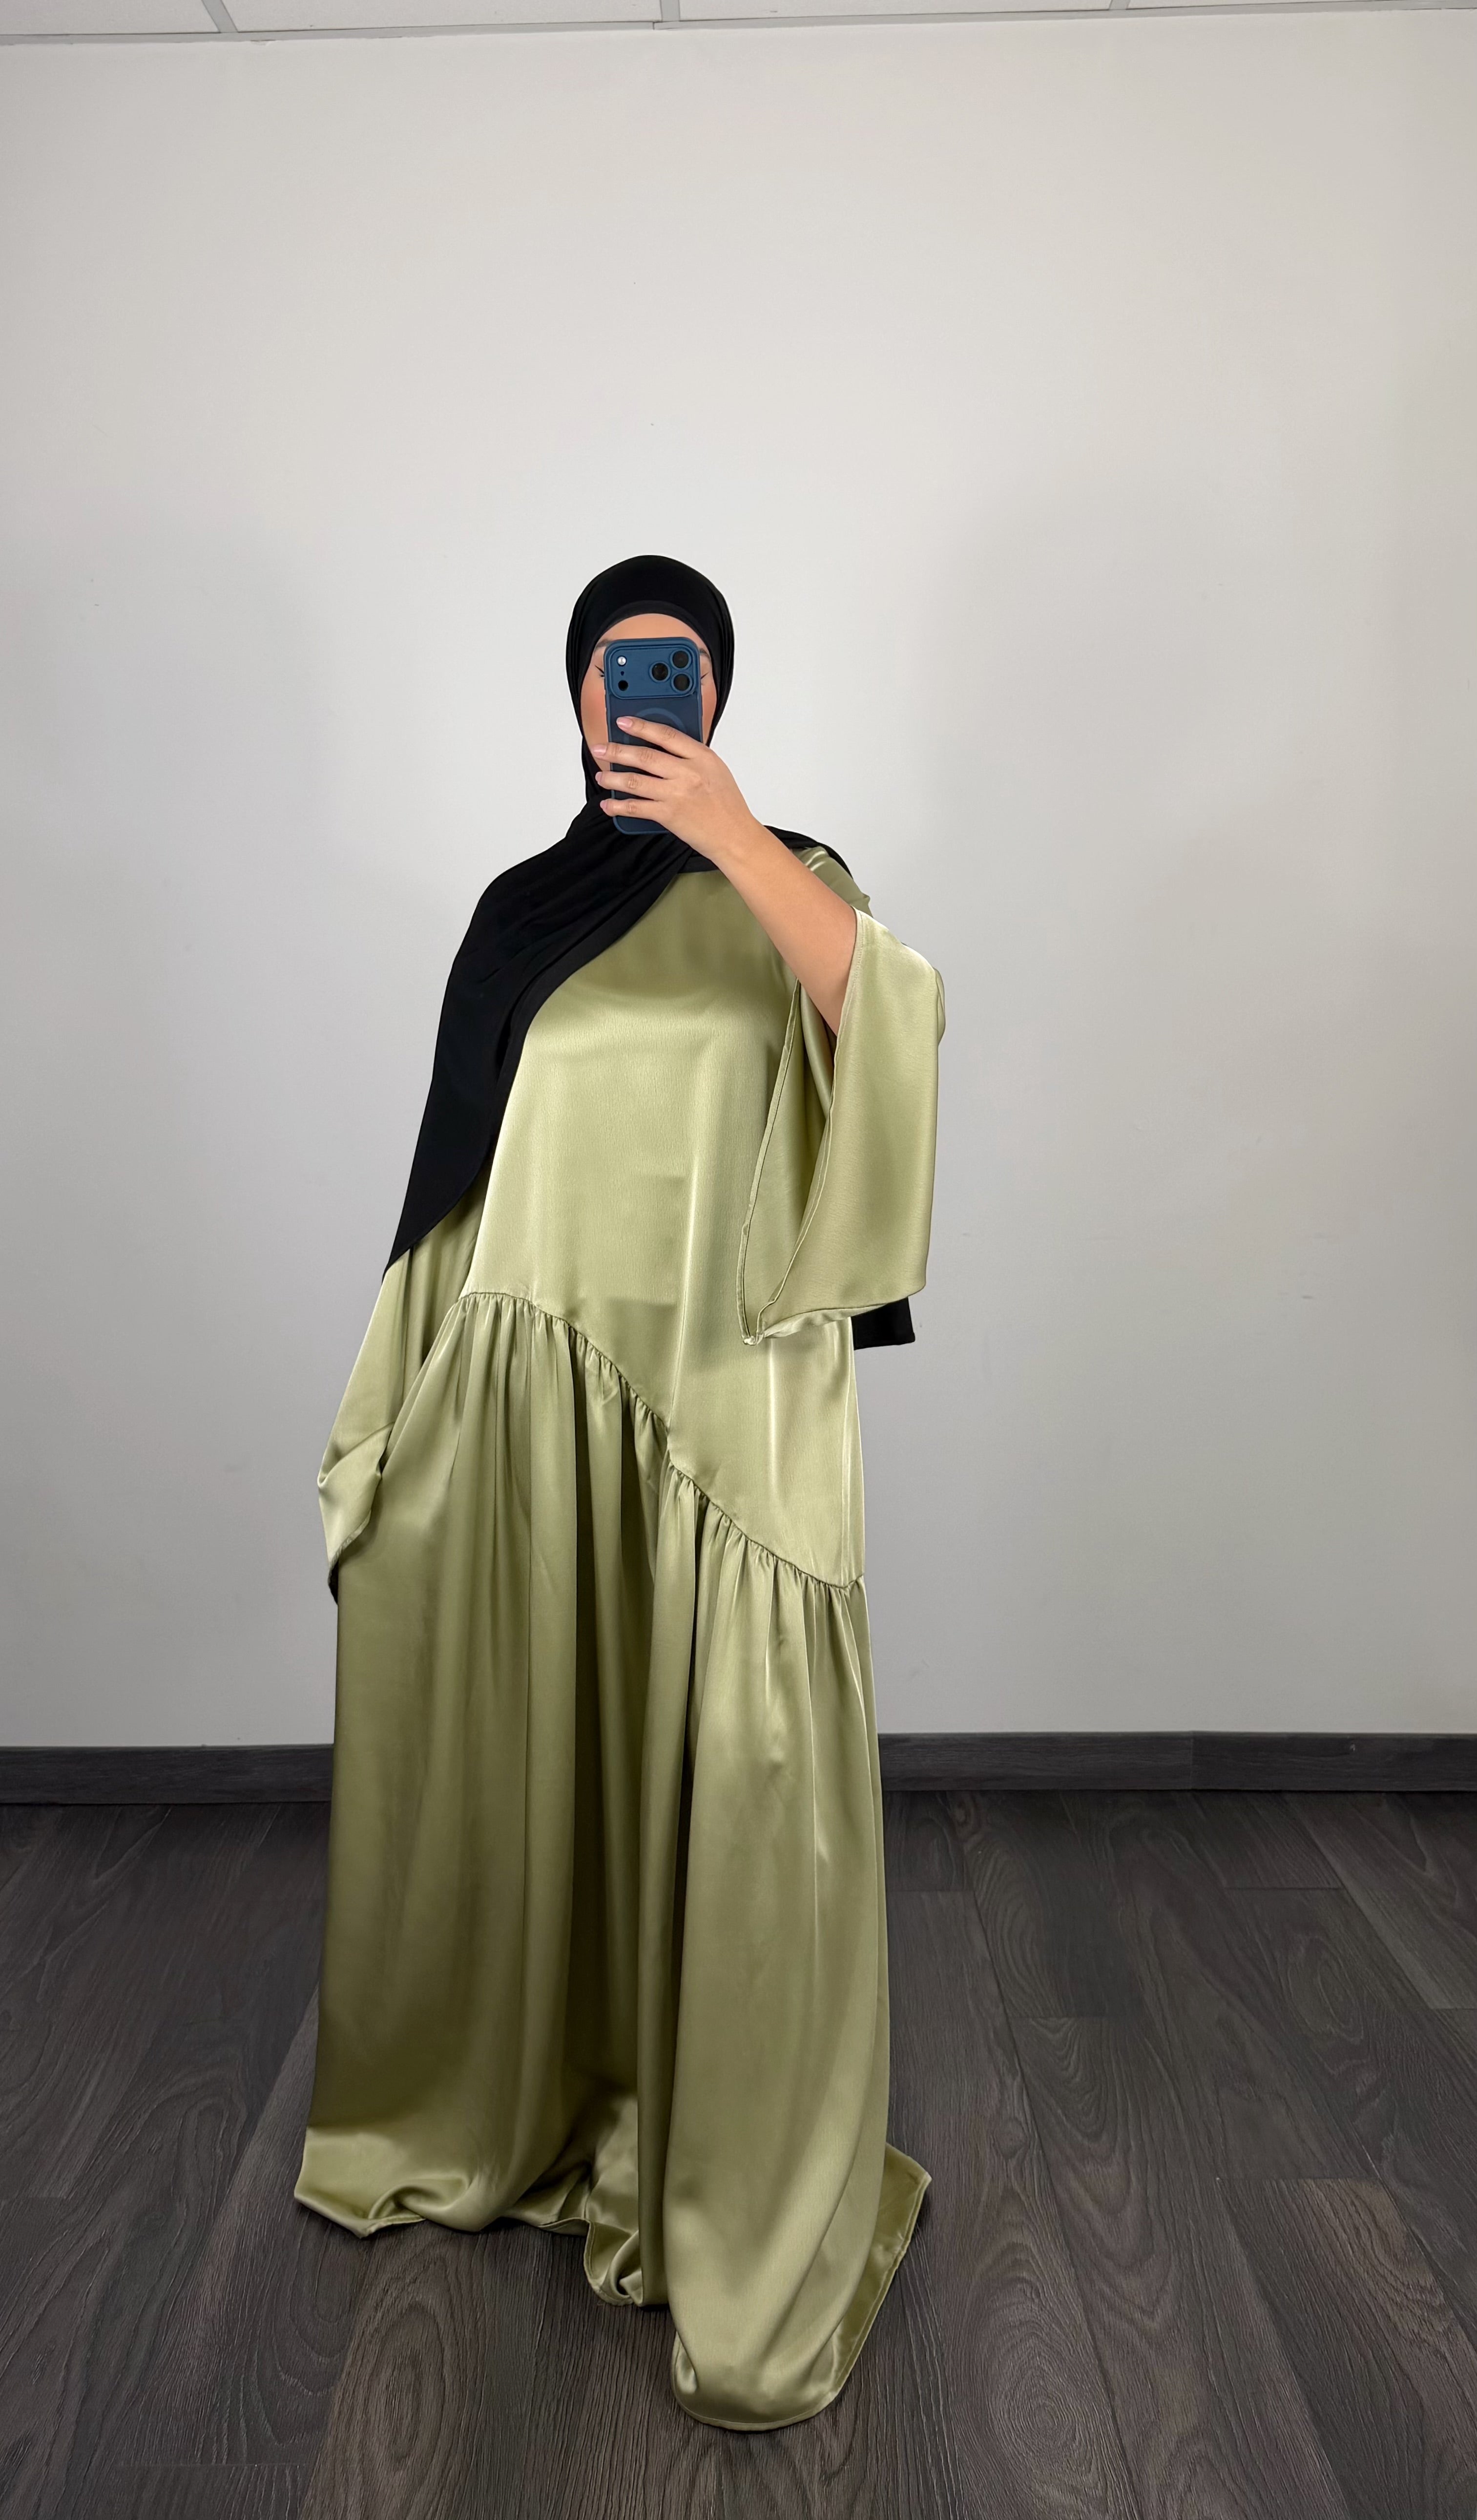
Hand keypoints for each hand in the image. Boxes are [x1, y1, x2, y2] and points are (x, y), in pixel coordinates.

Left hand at [592, 718, 758, 864]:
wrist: (735, 836)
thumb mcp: (715, 770)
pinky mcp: (669, 815)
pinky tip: (609, 805)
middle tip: (601, 748)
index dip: (641, 726)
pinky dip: (619, 807)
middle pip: (644, 756)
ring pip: (635, 781)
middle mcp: (687, 773)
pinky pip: (637, 808)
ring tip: (601, 776)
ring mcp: (676, 794)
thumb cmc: (727, 804)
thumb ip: (691, 757)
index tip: (624, 722)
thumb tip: (660, 747)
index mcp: (701, 756)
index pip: (665, 734)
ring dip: (613, 778)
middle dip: (617, 751)